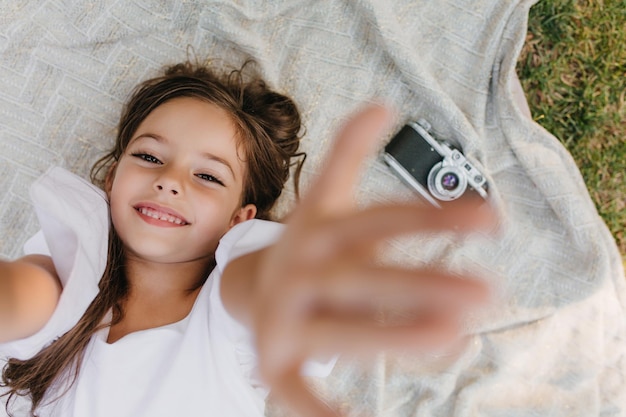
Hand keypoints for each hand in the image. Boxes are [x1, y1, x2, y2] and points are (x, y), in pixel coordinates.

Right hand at [250, 105, 494, 416]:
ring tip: (453, 338)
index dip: (430, 215)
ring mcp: (285, 318)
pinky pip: (295, 390)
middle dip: (419, 284)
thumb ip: (348, 153)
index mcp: (317, 231)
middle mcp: (300, 273)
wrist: (252, 288)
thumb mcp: (326, 199)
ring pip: (340, 331)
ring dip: (392, 335)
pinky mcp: (274, 360)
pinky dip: (319, 410)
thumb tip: (380, 105)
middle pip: (360, 278)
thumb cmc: (310, 245)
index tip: (491, 217)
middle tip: (485, 291)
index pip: (378, 220)